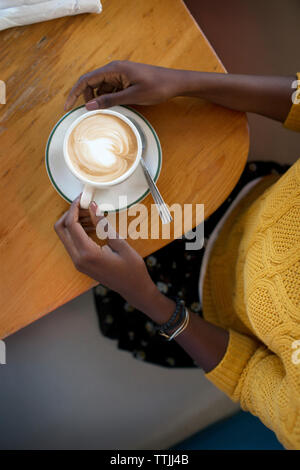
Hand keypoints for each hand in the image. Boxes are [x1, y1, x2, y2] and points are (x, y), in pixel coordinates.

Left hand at [54, 196, 160, 312]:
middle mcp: (78, 259)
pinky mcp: (81, 263)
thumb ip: (103, 225)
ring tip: (91, 212)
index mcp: (87, 254)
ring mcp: (78, 263)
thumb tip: (93, 207)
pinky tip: (92, 224)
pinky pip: (72, 243)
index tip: (82, 198)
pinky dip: (77, 231)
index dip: (74, 208)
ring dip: (74, 222)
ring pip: (65, 236)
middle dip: (69, 214)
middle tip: (84, 204)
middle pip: (61, 230)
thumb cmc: (132, 269)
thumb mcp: (120, 243)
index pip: (71, 225)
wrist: (134, 289)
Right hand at [64, 61, 182, 110]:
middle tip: (89, 114)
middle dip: (87, 99)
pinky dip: (109, 100)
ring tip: (105, 113)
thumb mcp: (132, 96)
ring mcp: (120, 75)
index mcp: (114, 69)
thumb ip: (110, 100)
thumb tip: (89, 106)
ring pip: (101, 88)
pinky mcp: (126, 80)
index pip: (86, 80)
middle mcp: (114, 69)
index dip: (74, 93)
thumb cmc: (157, 87)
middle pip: (91, 84)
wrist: (175, 83)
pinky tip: (114, 109)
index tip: (66, 107)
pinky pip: (111, 90)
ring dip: (100, 100)